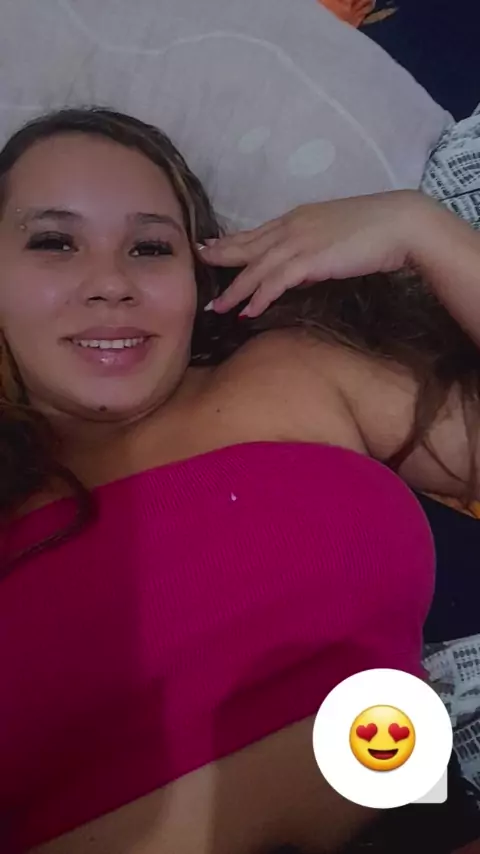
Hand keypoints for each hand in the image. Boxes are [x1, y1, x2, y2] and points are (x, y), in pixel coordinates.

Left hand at [197, 191, 431, 316]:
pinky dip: (259, 296)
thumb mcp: (334, 234)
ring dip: (235, 289)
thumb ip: (312, 248)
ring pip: (256, 267)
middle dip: (220, 258)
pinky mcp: (310, 259)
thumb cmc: (374, 229)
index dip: (231, 242)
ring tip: (217, 307)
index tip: (210, 248)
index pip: (256, 232)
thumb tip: (299, 269)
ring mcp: (299, 242)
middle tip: (196, 267)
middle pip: (247, 246)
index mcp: (296, 218)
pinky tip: (247, 311)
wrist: (400, 223)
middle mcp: (291, 226)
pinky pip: (276, 281)